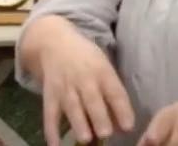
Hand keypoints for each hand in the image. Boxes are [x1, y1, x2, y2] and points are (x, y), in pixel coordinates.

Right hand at [24, 17, 134, 145]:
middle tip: (105, 134)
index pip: (114, 92)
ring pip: (72, 108)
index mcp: (102, 72)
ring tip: (85, 139)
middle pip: (92, 100)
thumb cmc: (86, 58)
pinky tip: (54, 145)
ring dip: (78, 124)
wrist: (54, 42)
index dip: (122, 109)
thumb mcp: (103, 66)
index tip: (128, 127)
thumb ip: (112, 93)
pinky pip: (50, 114)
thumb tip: (121, 124)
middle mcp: (84, 80)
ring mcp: (65, 88)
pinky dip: (51, 131)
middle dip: (99, 118)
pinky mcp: (50, 95)